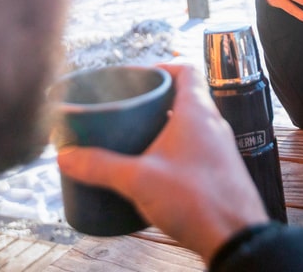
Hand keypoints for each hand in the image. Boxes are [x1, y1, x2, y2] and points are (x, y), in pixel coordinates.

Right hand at [57, 63, 268, 264]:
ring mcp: (220, 144)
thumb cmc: (195, 199)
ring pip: (192, 120)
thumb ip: (100, 166)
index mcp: (197, 112)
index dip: (163, 66)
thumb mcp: (139, 180)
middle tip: (131, 107)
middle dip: (158, 98)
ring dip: (167, 122)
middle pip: (187, 94)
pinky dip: (177, 144)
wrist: (235, 236)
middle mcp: (213, 122)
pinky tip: (156, 165)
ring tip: (138, 135)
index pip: (187, 69)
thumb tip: (66, 156)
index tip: (140, 75)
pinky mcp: (220, 166)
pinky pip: (197, 142)